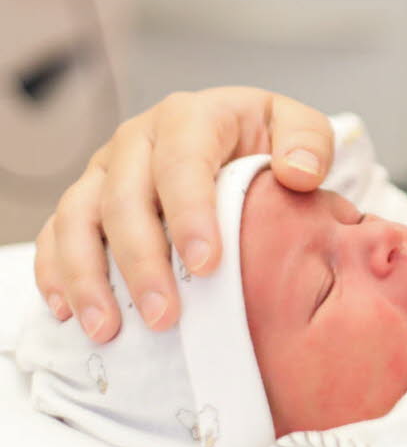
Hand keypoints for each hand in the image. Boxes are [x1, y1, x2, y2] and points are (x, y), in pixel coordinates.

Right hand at [34, 86, 333, 342]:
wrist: (240, 141)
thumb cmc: (268, 140)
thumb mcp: (298, 128)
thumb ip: (309, 143)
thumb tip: (297, 174)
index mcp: (191, 118)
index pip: (183, 162)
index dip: (190, 213)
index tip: (206, 265)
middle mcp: (139, 140)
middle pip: (124, 198)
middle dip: (141, 261)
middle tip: (163, 315)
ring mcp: (106, 170)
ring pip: (79, 218)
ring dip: (88, 276)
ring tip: (107, 328)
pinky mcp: (87, 200)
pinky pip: (58, 233)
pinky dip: (56, 273)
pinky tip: (69, 313)